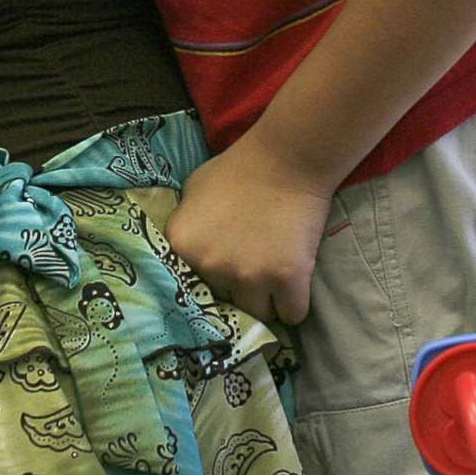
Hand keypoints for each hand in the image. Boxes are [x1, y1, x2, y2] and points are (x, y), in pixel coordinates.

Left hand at [163, 131, 335, 325]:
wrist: (287, 158)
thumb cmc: (238, 169)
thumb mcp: (192, 193)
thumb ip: (184, 230)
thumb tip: (184, 260)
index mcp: (181, 245)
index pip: (188, 289)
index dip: (206, 284)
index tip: (219, 280)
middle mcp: (210, 266)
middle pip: (222, 304)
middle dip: (236, 292)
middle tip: (251, 270)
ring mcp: (249, 276)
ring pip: (257, 315)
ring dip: (266, 302)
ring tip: (274, 278)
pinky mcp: (288, 280)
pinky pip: (292, 316)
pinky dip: (294, 305)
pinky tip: (294, 286)